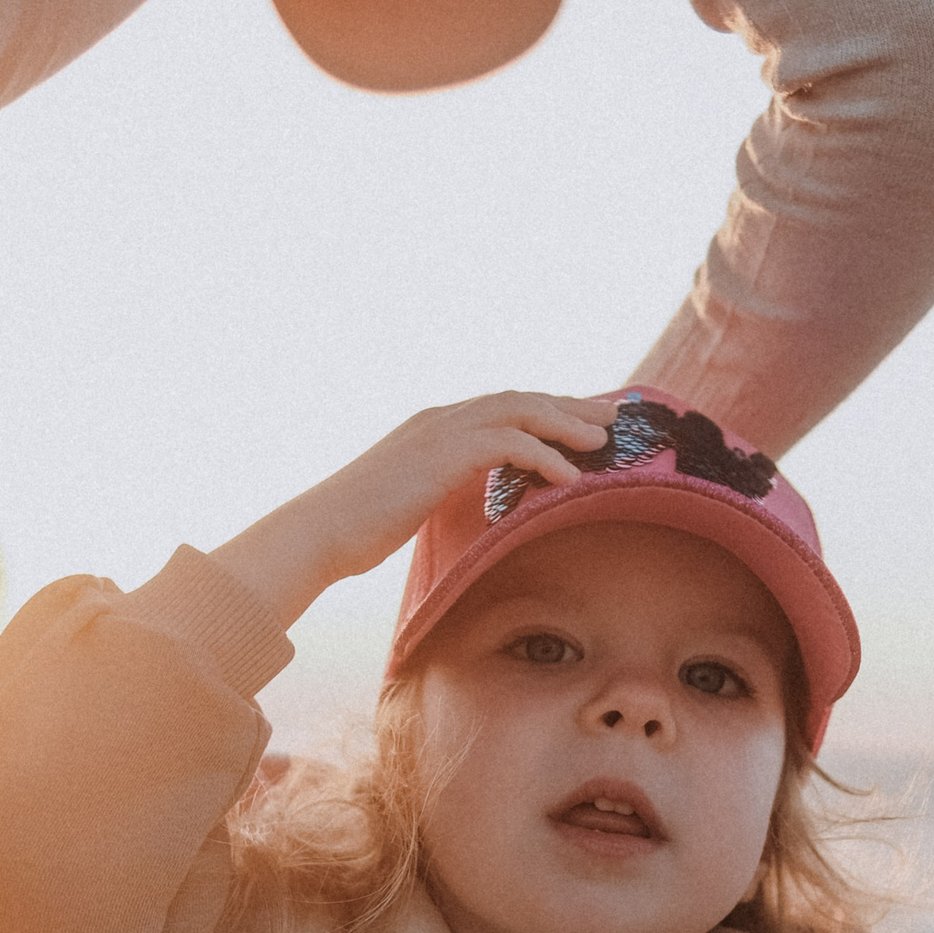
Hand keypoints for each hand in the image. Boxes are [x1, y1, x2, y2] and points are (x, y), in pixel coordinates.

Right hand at [211, 392, 618, 622]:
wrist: (320, 533)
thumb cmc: (358, 530)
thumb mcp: (412, 503)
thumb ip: (445, 494)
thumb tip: (474, 508)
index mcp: (434, 427)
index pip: (502, 407)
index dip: (546, 410)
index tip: (583, 419)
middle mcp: (440, 418)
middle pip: (520, 399)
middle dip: (569, 404)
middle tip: (613, 414)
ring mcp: (440, 431)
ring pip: (520, 411)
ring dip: (566, 422)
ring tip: (602, 440)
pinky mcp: (443, 453)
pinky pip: (508, 444)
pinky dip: (544, 456)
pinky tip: (570, 477)